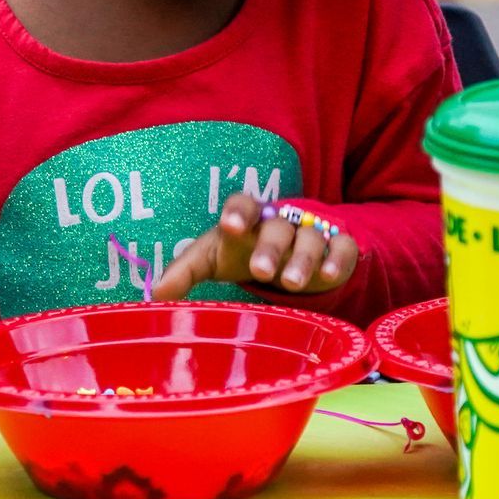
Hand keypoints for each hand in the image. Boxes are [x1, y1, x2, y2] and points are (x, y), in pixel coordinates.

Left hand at [153, 193, 359, 300]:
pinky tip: (328, 276)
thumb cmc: (243, 251)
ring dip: (302, 259)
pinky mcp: (337, 247)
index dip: (238, 212)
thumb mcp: (213, 257)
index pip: (243, 203)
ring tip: (292, 282)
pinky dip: (336, 259)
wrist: (289, 250)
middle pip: (277, 227)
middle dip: (270, 247)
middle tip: (261, 271)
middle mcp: (280, 221)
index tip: (231, 227)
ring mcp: (311, 232)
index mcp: (247, 217)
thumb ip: (184, 271)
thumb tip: (156, 294)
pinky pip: (341, 248)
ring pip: (310, 239)